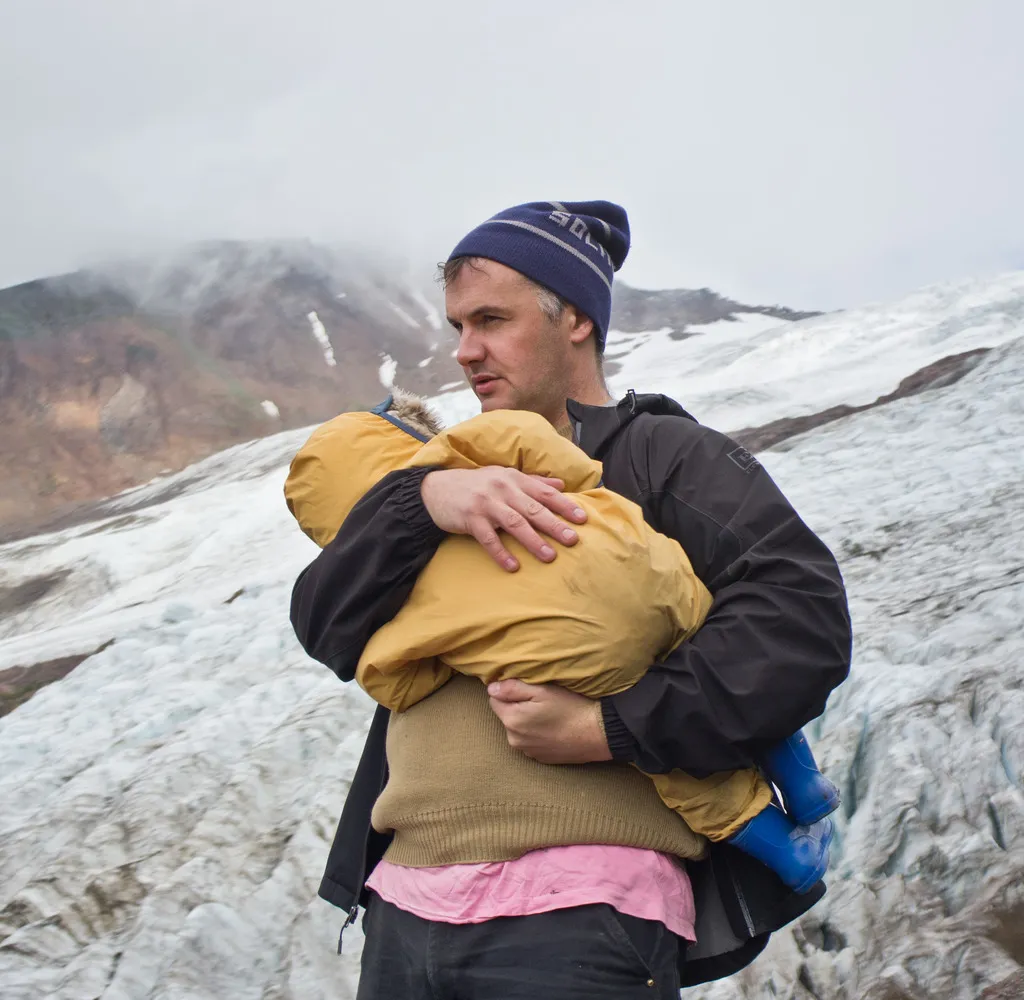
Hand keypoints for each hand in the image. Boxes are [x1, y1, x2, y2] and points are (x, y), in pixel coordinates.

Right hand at [421, 467, 587, 570]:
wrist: (436, 490)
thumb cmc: (476, 485)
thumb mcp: (504, 477)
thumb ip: (533, 482)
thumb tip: (561, 485)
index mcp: (513, 479)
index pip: (544, 493)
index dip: (564, 505)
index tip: (582, 518)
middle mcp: (502, 490)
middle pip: (533, 509)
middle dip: (554, 525)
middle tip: (573, 539)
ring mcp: (486, 504)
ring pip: (514, 524)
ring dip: (533, 541)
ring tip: (549, 556)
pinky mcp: (470, 519)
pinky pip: (488, 539)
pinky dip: (500, 553)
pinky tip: (512, 566)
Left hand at [487, 680, 612, 763]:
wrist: (596, 733)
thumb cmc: (570, 708)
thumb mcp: (541, 690)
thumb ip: (512, 688)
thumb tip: (491, 687)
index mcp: (512, 720)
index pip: (494, 700)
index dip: (508, 691)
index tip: (526, 689)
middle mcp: (514, 740)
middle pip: (506, 715)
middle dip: (517, 706)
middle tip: (540, 701)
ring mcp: (527, 751)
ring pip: (518, 729)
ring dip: (526, 721)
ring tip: (549, 714)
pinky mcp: (540, 758)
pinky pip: (530, 741)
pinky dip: (537, 734)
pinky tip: (554, 727)